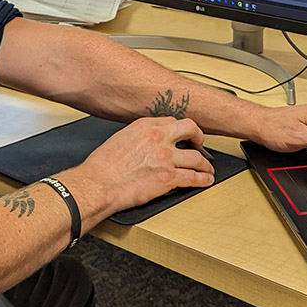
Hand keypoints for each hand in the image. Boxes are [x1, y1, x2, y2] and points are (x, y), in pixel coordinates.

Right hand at [70, 116, 215, 215]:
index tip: (183, 136)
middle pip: (190, 130)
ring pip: (197, 158)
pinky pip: (193, 178)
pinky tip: (205, 181)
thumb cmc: (103, 166)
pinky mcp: (168, 177)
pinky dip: (203, 180)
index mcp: (146, 126)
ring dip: (205, 164)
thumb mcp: (121, 138)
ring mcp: (166, 158)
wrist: (99, 184)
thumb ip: (139, 137)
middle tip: (200, 144)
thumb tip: (148, 143)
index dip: (180, 130)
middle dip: (199, 137)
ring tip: (207, 168)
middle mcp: (159, 138)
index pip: (172, 122)